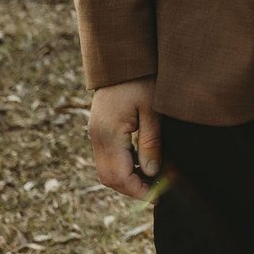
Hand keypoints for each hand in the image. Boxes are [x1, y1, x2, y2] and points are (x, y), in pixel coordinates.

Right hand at [88, 78, 162, 200]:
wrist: (122, 58)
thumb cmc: (142, 79)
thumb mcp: (153, 110)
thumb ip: (151, 142)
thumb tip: (150, 172)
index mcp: (109, 134)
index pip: (119, 176)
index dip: (138, 190)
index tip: (159, 195)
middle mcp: (97, 137)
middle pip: (109, 178)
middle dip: (131, 188)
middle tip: (157, 190)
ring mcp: (95, 133)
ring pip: (106, 169)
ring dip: (126, 178)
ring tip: (152, 177)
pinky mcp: (98, 129)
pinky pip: (107, 157)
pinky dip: (123, 165)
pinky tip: (142, 161)